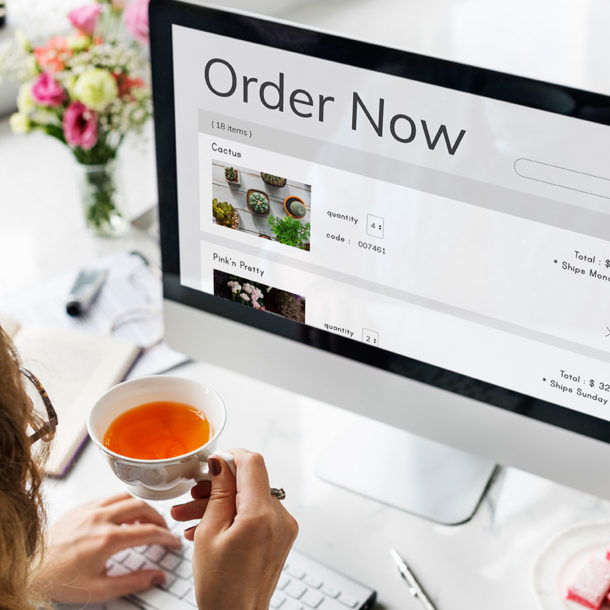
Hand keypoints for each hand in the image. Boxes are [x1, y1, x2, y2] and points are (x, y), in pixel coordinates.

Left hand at [33, 492, 181, 602]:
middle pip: (142, 507)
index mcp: (108, 539)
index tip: (173, 542)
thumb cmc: (60, 580)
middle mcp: (101, 518)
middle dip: (157, 517)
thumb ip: (133, 582)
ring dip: (141, 507)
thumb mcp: (100, 589)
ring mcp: (90, 509)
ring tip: (145, 520)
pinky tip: (122, 516)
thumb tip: (157, 576)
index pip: (149, 531)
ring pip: (126, 497)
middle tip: (162, 529)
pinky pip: (109, 497)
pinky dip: (123, 503)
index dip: (166, 537)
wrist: (30, 571)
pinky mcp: (81, 507)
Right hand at [171, 449, 297, 609]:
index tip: (211, 463)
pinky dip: (234, 515)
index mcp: (261, 515)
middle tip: (191, 495)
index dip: (230, 457)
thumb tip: (222, 462)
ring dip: (221, 502)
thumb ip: (219, 492)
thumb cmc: (221, 588)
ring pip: (249, 497)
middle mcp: (279, 518)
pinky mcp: (280, 535)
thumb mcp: (209, 533)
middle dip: (217, 485)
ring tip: (189, 516)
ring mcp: (283, 527)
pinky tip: (207, 526)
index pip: (253, 463)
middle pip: (249, 482)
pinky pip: (256, 513)